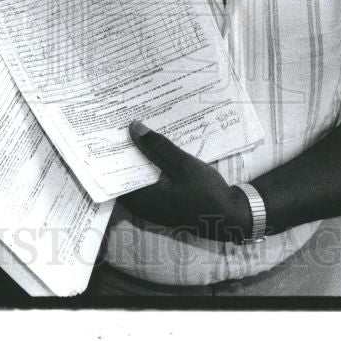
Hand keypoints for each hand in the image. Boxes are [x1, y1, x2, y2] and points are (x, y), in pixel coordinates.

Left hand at [119, 120, 250, 242]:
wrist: (229, 216)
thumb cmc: (206, 193)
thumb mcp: (183, 165)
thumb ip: (158, 147)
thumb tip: (133, 128)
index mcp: (142, 198)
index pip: (116, 174)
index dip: (112, 152)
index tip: (110, 131)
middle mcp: (142, 205)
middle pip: (125, 174)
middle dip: (125, 151)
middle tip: (122, 125)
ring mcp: (152, 205)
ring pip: (137, 177)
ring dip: (138, 157)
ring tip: (136, 131)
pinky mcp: (162, 202)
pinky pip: (149, 181)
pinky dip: (149, 166)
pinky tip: (155, 149)